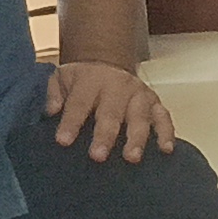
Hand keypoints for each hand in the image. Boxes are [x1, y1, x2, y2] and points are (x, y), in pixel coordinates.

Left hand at [46, 59, 179, 161]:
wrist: (107, 61)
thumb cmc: (82, 79)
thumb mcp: (61, 78)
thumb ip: (54, 94)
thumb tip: (50, 112)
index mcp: (91, 81)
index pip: (80, 103)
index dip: (71, 122)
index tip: (63, 141)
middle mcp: (118, 86)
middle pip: (111, 112)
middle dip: (105, 135)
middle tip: (98, 156)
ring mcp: (139, 95)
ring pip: (140, 116)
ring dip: (137, 138)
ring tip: (132, 158)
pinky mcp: (154, 103)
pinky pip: (164, 117)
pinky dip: (166, 133)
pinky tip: (166, 150)